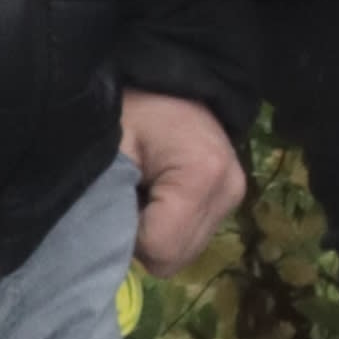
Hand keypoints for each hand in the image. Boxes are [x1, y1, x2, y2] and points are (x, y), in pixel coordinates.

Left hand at [119, 89, 248, 269]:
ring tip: (143, 192)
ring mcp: (234, 197)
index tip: (118, 196)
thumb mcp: (107, 150)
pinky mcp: (232, 200)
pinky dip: (169, 227)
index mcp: (202, 175)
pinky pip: (190, 238)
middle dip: (141, 237)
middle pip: (174, 258)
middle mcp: (229, 191)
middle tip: (127, 196)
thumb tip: (104, 255)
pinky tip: (159, 195)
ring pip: (183, 254)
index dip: (127, 233)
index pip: (159, 249)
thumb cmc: (130, 107)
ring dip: (156, 234)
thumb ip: (106, 204)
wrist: (166, 80)